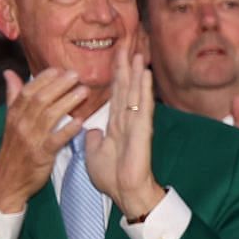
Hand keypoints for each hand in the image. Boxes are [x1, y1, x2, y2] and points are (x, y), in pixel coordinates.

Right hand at [0, 68, 86, 212]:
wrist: (8, 180)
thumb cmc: (14, 148)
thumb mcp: (10, 121)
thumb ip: (14, 96)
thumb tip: (10, 73)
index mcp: (14, 114)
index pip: (28, 91)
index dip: (44, 79)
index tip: (60, 69)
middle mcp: (21, 124)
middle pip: (40, 100)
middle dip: (59, 85)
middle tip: (76, 74)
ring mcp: (32, 139)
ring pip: (49, 116)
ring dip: (68, 102)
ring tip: (84, 91)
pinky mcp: (42, 154)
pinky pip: (56, 139)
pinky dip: (68, 129)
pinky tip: (81, 121)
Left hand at [82, 50, 164, 219]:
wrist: (125, 191)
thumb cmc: (112, 176)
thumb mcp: (94, 154)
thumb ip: (94, 139)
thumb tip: (92, 129)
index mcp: (116, 125)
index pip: (115, 95)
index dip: (115, 77)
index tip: (116, 59)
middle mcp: (127, 120)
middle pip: (125, 89)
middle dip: (125, 68)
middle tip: (126, 46)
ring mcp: (136, 123)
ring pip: (135, 92)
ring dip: (137, 73)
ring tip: (138, 54)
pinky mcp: (142, 129)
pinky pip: (142, 105)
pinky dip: (144, 89)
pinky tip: (145, 74)